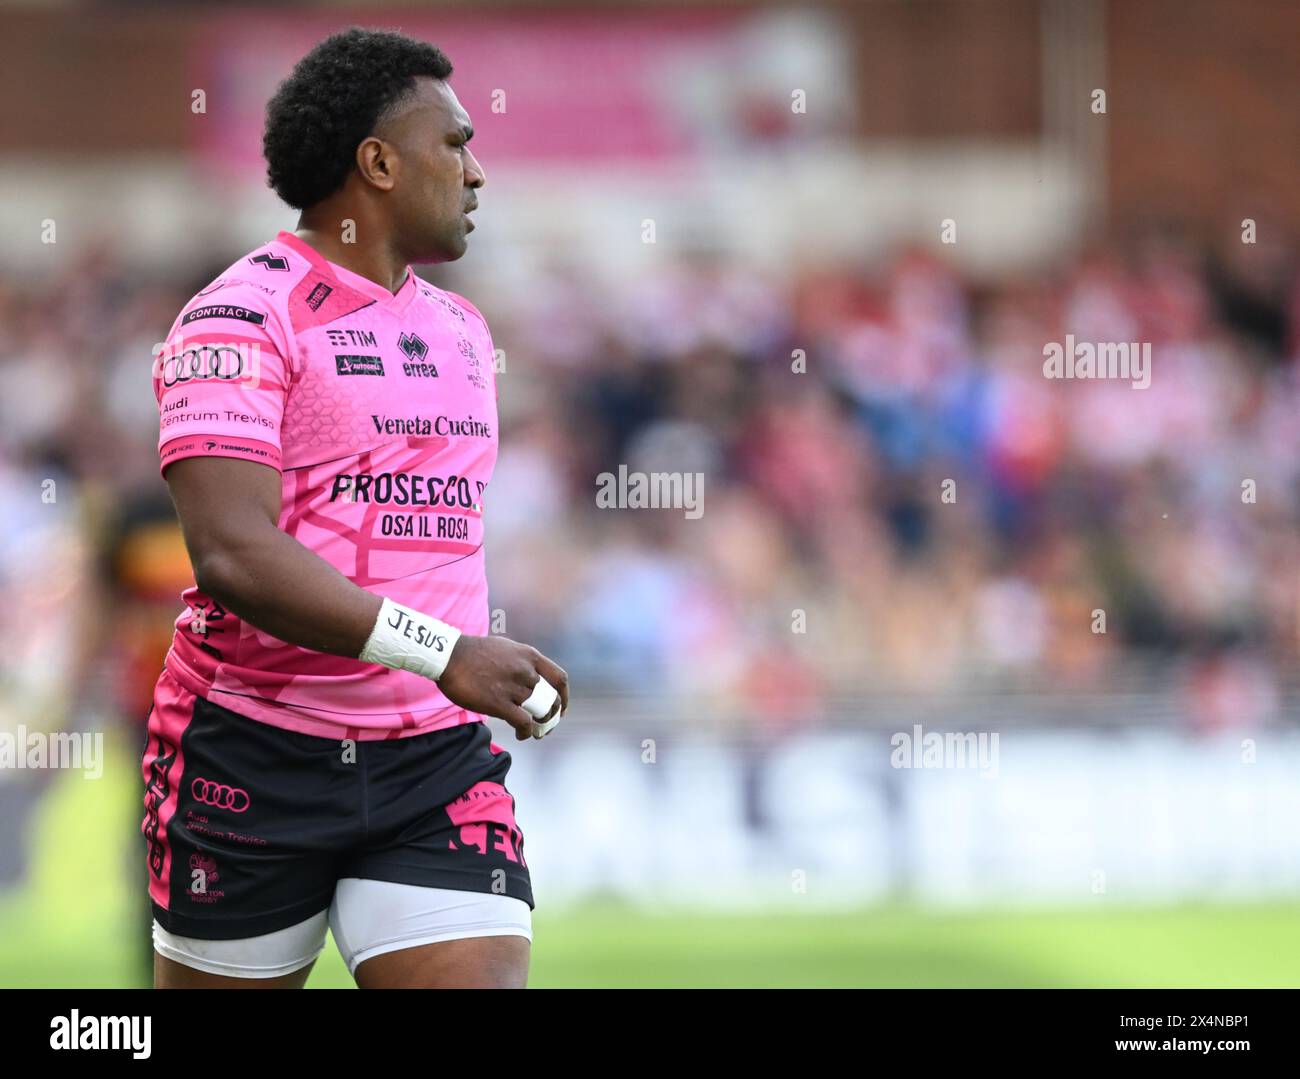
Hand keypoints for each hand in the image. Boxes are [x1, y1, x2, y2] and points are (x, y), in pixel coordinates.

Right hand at [437, 635, 569, 740]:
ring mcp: (513, 687)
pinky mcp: (499, 703)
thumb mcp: (506, 648)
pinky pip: (523, 722)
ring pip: (539, 712)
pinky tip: (522, 735)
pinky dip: (526, 732)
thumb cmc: (474, 652)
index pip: (559, 679)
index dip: (564, 697)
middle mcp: (526, 671)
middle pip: (552, 699)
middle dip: (552, 716)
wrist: (449, 655)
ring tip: (535, 733)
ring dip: (540, 726)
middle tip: (547, 725)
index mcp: (529, 656)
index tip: (561, 708)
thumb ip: (521, 661)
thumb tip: (530, 674)